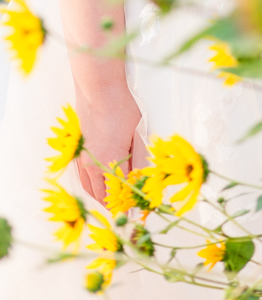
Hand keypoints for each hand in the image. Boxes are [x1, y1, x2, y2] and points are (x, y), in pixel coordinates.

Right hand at [74, 86, 141, 203]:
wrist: (99, 90)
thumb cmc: (121, 108)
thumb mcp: (138, 133)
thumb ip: (140, 159)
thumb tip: (142, 179)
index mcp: (111, 162)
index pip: (120, 193)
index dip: (127, 204)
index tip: (133, 211)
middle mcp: (94, 164)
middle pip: (103, 195)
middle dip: (114, 205)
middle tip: (123, 209)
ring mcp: (83, 158)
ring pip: (90, 188)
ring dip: (100, 198)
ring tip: (111, 202)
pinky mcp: (78, 151)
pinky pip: (82, 177)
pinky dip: (90, 186)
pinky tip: (96, 186)